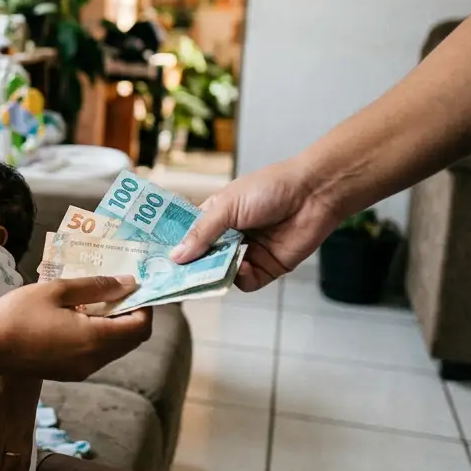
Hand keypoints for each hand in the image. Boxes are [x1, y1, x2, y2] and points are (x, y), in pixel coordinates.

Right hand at [0, 276, 151, 381]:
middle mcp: (94, 359)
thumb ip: (96, 286)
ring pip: (116, 348)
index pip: (140, 327)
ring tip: (94, 299)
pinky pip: (98, 353)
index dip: (145, 305)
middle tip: (116, 288)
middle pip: (132, 340)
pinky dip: (100, 334)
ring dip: (115, 324)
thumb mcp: (56, 290)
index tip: (133, 285)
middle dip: (132, 313)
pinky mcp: (70, 372)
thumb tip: (129, 283)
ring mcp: (83, 369)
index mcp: (95, 339)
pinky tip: (78, 316)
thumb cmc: (17, 314)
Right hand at [169, 159, 344, 290]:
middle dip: (190, 268)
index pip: (187, 237)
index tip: (156, 261)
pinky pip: (245, 282)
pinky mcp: (266, 268)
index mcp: (215, 217)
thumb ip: (202, 233)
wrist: (313, 194)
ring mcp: (246, 253)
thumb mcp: (227, 206)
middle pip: (201, 259)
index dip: (174, 248)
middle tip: (174, 278)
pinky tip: (245, 265)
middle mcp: (228, 237)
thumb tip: (175, 256)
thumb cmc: (269, 188)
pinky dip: (241, 278)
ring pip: (220, 273)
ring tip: (211, 269)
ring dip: (216, 272)